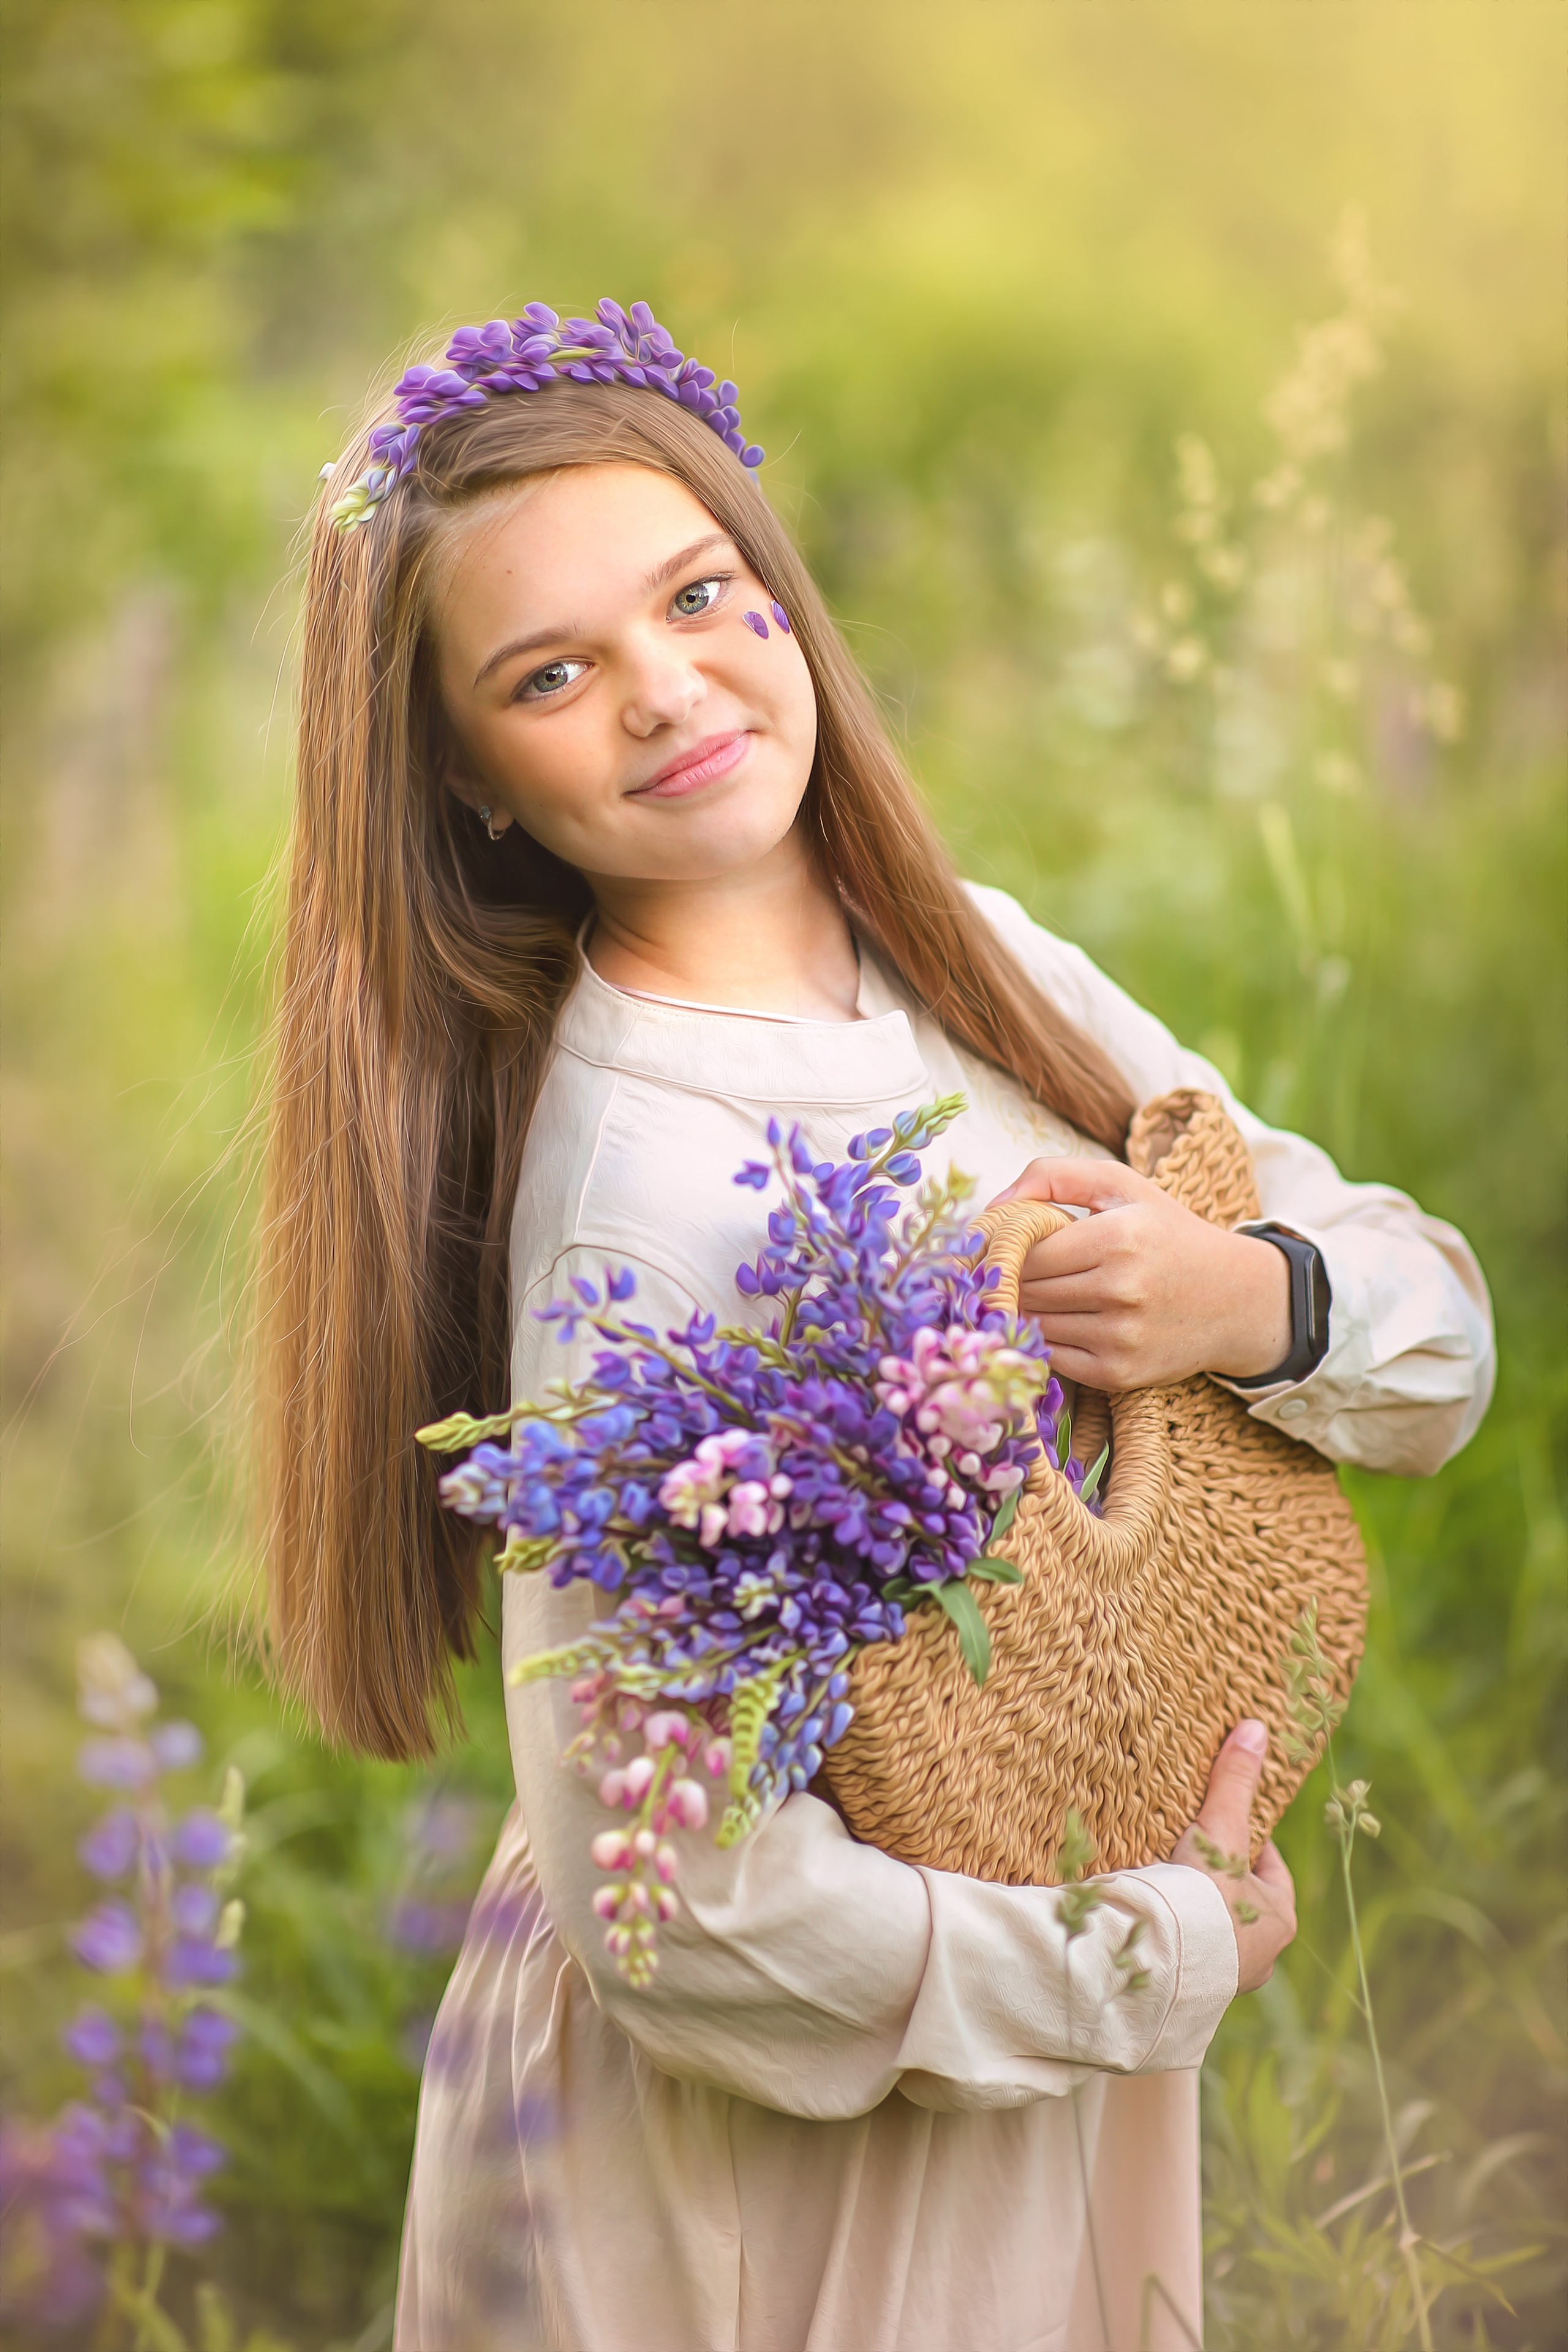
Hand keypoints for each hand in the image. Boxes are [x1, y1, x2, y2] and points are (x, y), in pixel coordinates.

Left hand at [987, 1157, 1289, 1389]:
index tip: (1003, 1245)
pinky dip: (1044, 1340)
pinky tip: (1060, 1320)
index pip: (1025, 1251)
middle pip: (1026, 1289)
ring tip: (1039, 1291)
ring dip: (1025, 1310)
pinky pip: (1051, 1357)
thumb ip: (1054, 1176)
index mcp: (1118, 1237)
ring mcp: (1120, 1337)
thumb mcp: (1122, 1186)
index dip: (1005, 1248)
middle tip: (1011, 1270)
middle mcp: (1120, 1290)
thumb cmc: (1167, 1234)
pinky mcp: (1118, 1374)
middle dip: (1011, 1279)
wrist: (1235, 1299)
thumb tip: (993, 1209)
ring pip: (1034, 1324)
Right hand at [1170, 1721, 1296, 1992]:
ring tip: (1167, 1879)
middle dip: (1220, 1877)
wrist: (1160, 1964)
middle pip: (1243, 1901)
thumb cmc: (1201, 1898)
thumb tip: (1256, 1728)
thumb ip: (1234, 1784)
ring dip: (1197, 1908)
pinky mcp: (1189, 1987)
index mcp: (1280, 1920)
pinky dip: (1174, 1932)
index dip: (1248, 1842)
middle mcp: (1260, 1956)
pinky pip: (1186, 1951)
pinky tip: (1154, 1914)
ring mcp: (1225, 1977)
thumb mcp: (1219, 1832)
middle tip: (1192, 1850)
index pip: (1271, 1869)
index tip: (1226, 1823)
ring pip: (1215, 1929)